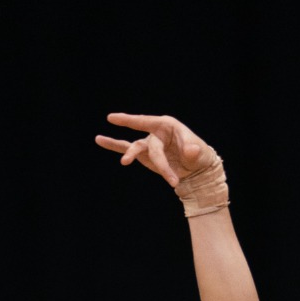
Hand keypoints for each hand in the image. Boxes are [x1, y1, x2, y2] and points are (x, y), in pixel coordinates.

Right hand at [95, 113, 209, 186]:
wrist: (197, 168)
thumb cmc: (198, 154)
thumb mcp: (199, 151)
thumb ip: (194, 150)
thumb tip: (190, 150)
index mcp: (166, 125)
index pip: (146, 121)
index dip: (129, 120)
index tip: (111, 118)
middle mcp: (155, 132)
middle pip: (151, 148)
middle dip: (162, 165)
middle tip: (174, 182)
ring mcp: (149, 144)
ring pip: (135, 148)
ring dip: (131, 156)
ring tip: (125, 162)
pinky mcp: (145, 155)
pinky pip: (128, 150)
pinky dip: (114, 146)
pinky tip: (100, 140)